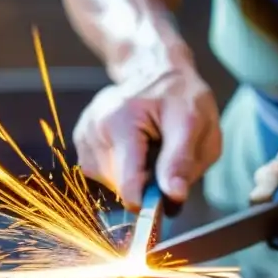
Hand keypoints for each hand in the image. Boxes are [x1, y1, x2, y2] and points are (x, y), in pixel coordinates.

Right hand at [73, 68, 221, 210]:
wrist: (156, 70)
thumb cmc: (181, 96)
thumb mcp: (196, 123)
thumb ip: (182, 162)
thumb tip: (173, 198)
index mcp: (122, 121)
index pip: (128, 183)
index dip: (148, 204)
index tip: (165, 208)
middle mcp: (96, 126)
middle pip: (120, 187)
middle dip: (147, 185)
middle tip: (165, 160)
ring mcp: (86, 132)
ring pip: (110, 184)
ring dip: (135, 177)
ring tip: (150, 150)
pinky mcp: (81, 139)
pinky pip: (102, 174)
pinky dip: (122, 170)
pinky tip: (134, 149)